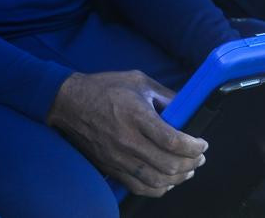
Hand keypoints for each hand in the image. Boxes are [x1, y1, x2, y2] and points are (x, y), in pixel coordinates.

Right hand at [48, 71, 206, 196]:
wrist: (66, 102)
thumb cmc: (102, 88)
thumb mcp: (136, 81)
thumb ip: (165, 95)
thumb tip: (188, 109)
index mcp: (135, 115)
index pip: (174, 141)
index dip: (195, 146)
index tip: (202, 143)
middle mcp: (127, 139)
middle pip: (170, 164)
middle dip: (192, 163)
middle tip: (199, 157)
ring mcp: (117, 156)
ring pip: (158, 180)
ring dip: (179, 178)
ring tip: (186, 169)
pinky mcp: (110, 167)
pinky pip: (140, 187)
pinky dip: (158, 188)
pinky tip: (166, 180)